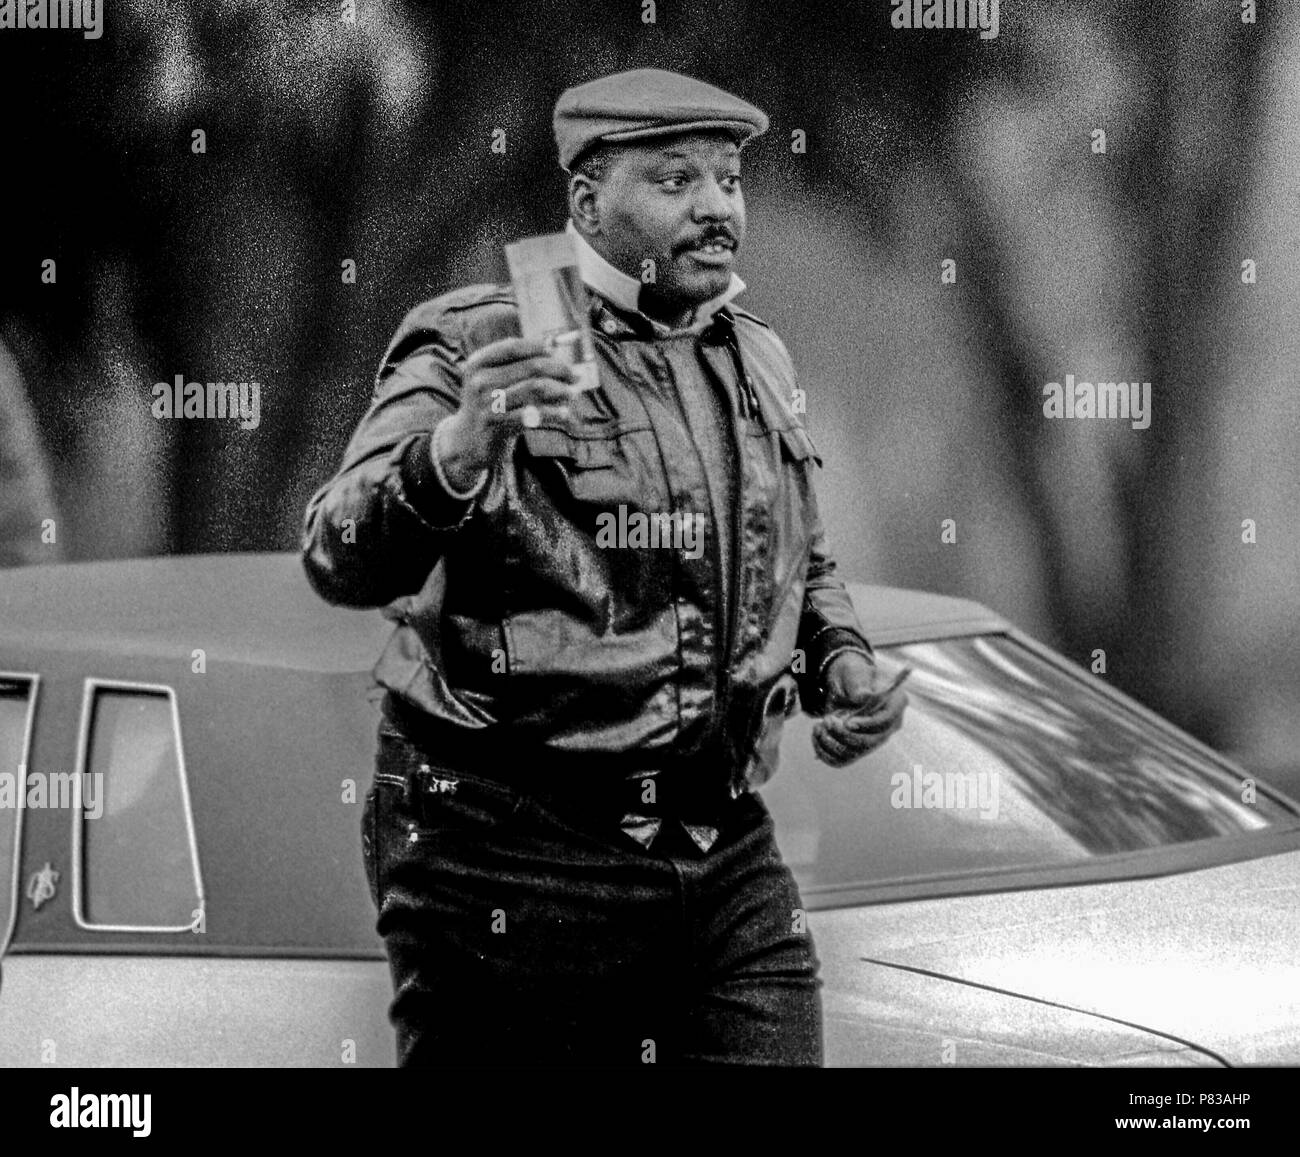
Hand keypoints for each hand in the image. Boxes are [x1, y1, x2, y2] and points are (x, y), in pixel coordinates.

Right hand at [437, 337, 579, 489]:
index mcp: (478, 363)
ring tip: (572, 394)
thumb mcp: (494, 382)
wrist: (468, 441)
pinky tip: (564, 413)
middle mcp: (480, 380)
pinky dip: (553, 412)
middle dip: (558, 369)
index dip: (539, 348)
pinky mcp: (496, 423)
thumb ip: (517, 367)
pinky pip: (533, 414)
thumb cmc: (490, 406)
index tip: (558, 354)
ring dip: (560, 390)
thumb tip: (556, 353)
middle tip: (575, 376)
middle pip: (531, 366)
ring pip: (535, 388)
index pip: (513, 347)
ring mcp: (486, 402)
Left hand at [811, 652, 907, 766]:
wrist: (843, 685)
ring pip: (855, 753)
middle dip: (846, 735)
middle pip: (871, 741)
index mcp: (895, 704)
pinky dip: (825, 752)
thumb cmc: (853, 676)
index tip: (848, 722)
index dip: (867, 724)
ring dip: (832, 742)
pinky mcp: (857, 748)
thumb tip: (863, 697)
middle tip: (827, 721)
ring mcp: (873, 739)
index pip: (886, 721)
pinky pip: (842, 759)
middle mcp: (888, 725)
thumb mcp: (855, 673)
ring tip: (819, 725)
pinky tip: (817, 736)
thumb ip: (859, 684)